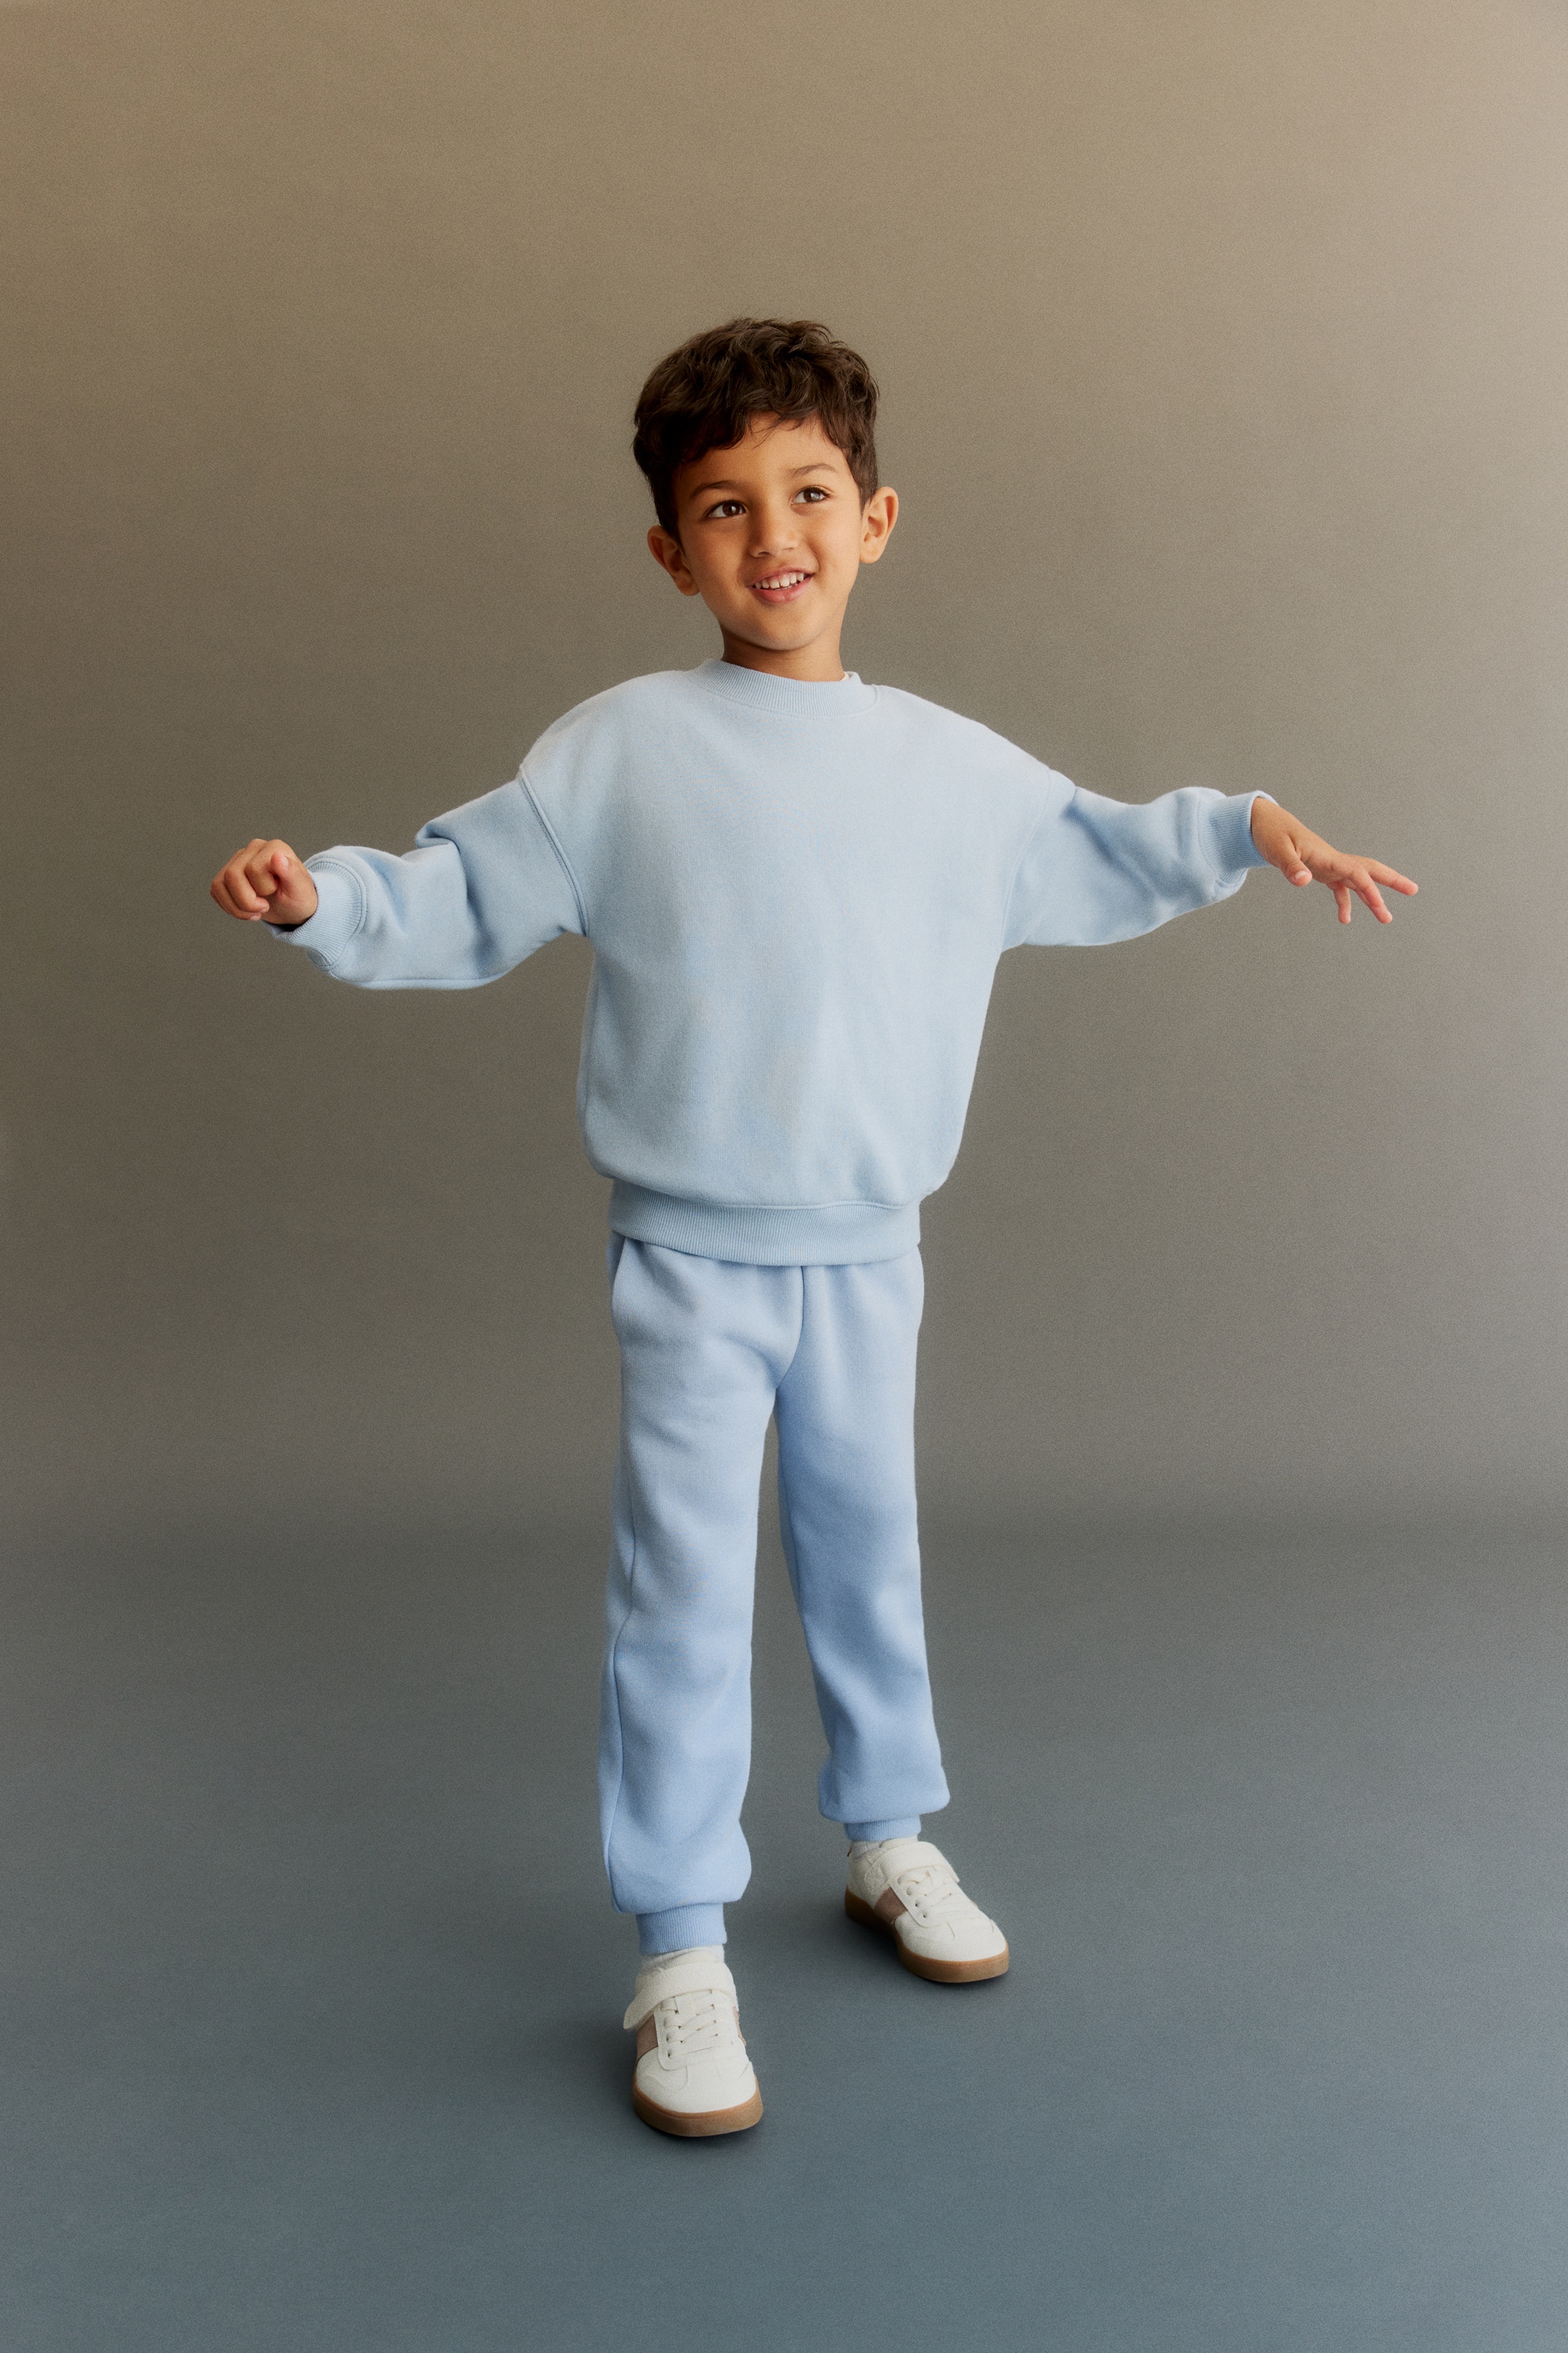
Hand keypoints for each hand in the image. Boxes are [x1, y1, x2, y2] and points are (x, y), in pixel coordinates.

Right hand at [210, 838, 318, 926]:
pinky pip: (215, 890)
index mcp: (274, 847)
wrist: (292, 907)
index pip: (253, 869)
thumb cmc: (299, 898)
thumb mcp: (301, 891)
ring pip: (219, 884)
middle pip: (232, 875)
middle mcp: (254, 848)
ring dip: (237, 907)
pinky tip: (246, 909)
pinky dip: (229, 907)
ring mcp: (238, 860)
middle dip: (247, 901)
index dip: (264, 888)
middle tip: (265, 907)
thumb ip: (292, 873)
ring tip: (256, 910)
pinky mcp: (227, 874)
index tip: (278, 890)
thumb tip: (277, 856)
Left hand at [1250, 800, 1416, 924]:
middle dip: (1391, 881)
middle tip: (1414, 890)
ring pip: (1358, 881)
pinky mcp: (1320, 870)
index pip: (1356, 872)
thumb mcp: (1276, 851)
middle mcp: (1333, 859)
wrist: (1263, 822)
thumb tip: (1304, 882)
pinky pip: (1339, 888)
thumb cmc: (1270, 833)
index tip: (1379, 905)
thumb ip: (1291, 867)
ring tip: (1386, 918)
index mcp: (1326, 855)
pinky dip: (1345, 902)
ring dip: (1373, 897)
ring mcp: (1328, 865)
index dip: (1369, 889)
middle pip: (1369, 870)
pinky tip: (1345, 919)